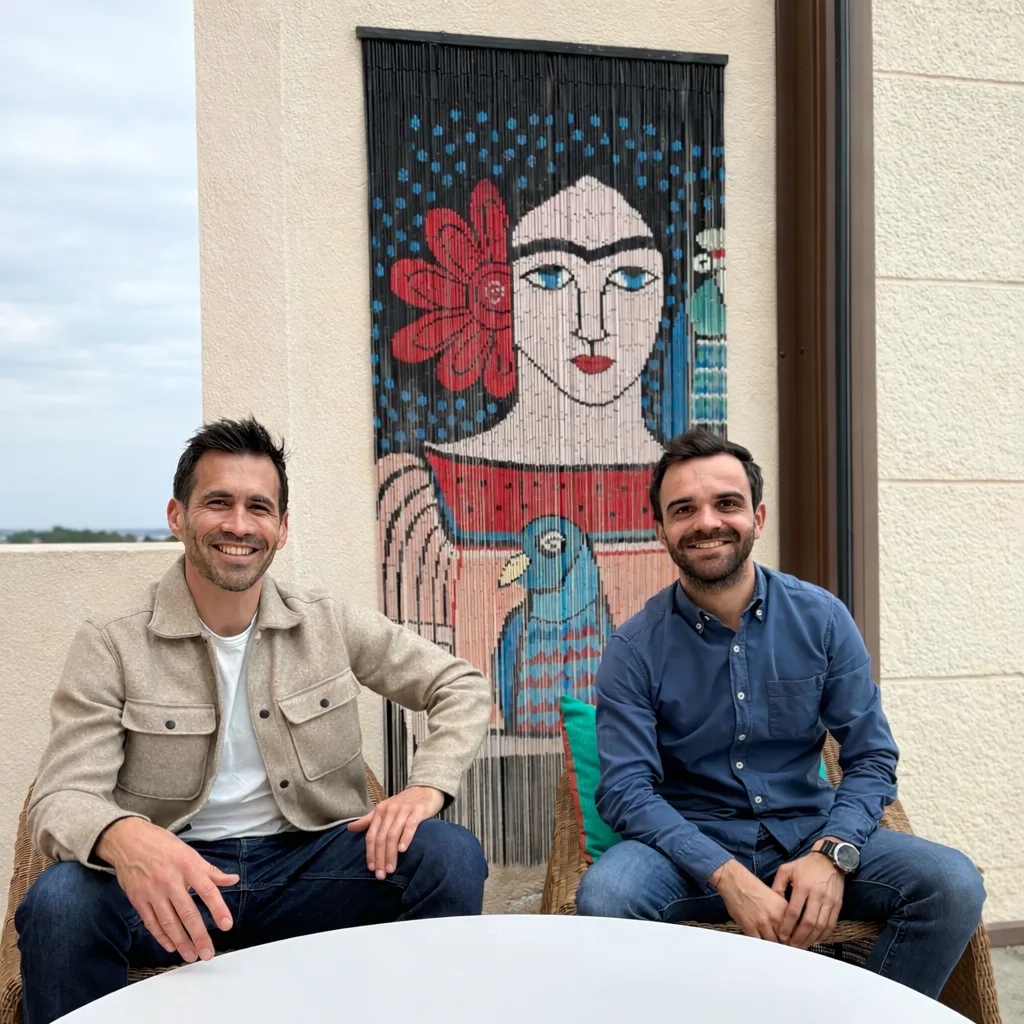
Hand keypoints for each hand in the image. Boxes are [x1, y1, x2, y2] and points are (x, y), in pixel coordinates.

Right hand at [96, 817, 238, 962]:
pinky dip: (161, 937)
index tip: (226, 925)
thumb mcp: (190, 853)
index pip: (207, 890)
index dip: (218, 908)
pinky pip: (151, 923)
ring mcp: (153, 892)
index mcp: (187, 866)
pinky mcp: (138, 900)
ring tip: (191, 955)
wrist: (129, 841)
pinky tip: (171, 946)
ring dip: (181, 941)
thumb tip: (233, 879)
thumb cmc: (162, 845)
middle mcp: (170, 881)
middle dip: (199, 935)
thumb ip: (211, 871)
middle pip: (187, 912)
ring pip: (169, 922)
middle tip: (207, 952)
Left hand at [347, 785, 444, 879]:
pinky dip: (405, 838)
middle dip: (380, 858)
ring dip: (390, 854)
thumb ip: (368, 820)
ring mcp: (404, 810)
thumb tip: (349, 828)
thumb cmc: (403, 803)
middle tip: (381, 875)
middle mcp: (390, 810)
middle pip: (381, 838)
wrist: (425, 789)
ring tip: (391, 869)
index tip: (371, 869)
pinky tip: (403, 850)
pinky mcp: (418, 810)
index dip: (370, 853)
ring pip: (393, 834)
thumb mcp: (384, 809)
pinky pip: (410, 825)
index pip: (371, 835)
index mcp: (380, 811)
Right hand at [709, 859, 788, 941]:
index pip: (794, 930)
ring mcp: (762, 923)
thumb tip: (786, 927)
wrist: (735, 881)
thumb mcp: (773, 897)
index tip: (792, 943)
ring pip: (772, 943)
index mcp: (783, 908)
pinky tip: (760, 946)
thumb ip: (781, 912)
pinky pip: (758, 942)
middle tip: (783, 949)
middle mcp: (775, 917)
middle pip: (785, 939)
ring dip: (772, 946)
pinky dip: (760, 946)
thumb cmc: (752, 886)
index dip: (793, 938)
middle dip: (784, 944)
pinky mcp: (750, 927)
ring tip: (772, 949)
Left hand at [771, 839, 844, 948]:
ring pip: (821, 926)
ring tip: (803, 946)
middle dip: (799, 937)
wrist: (829, 859)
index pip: (794, 911)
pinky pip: (831, 924)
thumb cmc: (805, 865)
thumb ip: (778, 885)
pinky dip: (824, 935)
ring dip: (811, 939)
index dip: (787, 926)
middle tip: (792, 946)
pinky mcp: (838, 905)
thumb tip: (773, 903)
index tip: (782, 936)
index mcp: (802, 886)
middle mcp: (817, 895)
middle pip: (808, 922)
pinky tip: (816, 940)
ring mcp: (829, 901)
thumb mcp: (787, 869)